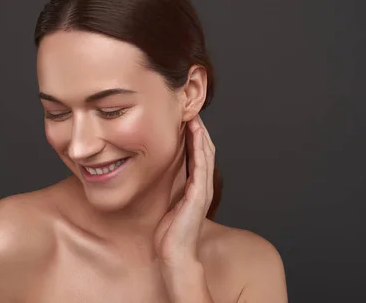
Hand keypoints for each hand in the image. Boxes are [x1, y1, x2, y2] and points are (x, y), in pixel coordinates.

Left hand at [153, 115, 215, 266]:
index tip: (185, 119)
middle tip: (190, 110)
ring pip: (206, 153)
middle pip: (205, 150)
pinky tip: (195, 133)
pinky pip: (201, 165)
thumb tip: (159, 175)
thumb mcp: (168, 204)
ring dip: (201, 133)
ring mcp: (202, 190)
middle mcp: (202, 186)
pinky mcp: (199, 195)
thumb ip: (170, 189)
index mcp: (195, 187)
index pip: (198, 155)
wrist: (174, 255)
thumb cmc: (169, 234)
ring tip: (194, 115)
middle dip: (198, 130)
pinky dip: (199, 148)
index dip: (193, 136)